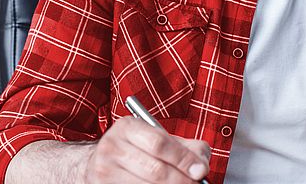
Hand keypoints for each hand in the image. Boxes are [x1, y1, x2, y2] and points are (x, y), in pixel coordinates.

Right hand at [84, 116, 209, 182]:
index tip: (201, 171)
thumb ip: (186, 147)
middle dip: (181, 180)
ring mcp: (104, 171)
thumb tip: (201, 167)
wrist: (104, 160)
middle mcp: (111, 147)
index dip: (183, 159)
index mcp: (127, 127)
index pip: (159, 144)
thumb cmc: (140, 148)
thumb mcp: (161, 138)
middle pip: (155, 170)